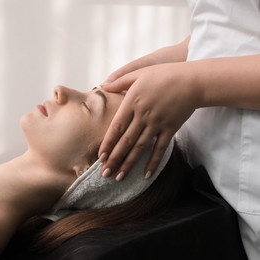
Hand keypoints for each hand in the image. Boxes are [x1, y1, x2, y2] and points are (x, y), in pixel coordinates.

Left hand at [99, 62, 197, 180]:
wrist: (193, 81)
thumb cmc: (164, 74)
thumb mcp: (139, 73)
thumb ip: (119, 80)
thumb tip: (102, 86)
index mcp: (132, 102)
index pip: (116, 127)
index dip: (108, 143)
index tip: (100, 157)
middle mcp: (143, 116)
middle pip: (126, 141)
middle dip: (114, 159)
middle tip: (105, 174)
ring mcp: (157, 124)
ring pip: (140, 148)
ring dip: (129, 164)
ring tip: (119, 178)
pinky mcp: (170, 129)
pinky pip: (160, 149)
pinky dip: (153, 163)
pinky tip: (145, 175)